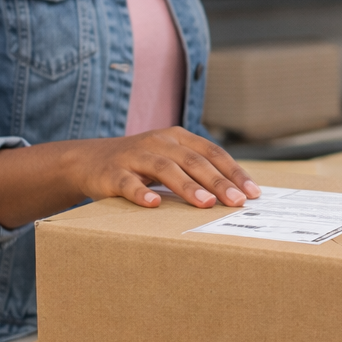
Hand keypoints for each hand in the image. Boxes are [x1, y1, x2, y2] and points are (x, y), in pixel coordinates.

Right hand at [73, 127, 260, 208]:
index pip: (213, 152)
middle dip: (218, 181)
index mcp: (178, 137)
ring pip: (165, 169)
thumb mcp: (170, 159)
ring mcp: (134, 156)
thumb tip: (236, 193)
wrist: (88, 161)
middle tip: (237, 201)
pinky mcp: (112, 172)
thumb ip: (197, 171)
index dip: (234, 172)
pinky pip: (128, 183)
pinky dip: (141, 193)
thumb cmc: (141, 165)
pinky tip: (154, 204)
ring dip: (187, 187)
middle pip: (194, 160)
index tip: (253, 193)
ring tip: (206, 203)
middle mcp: (159, 142)